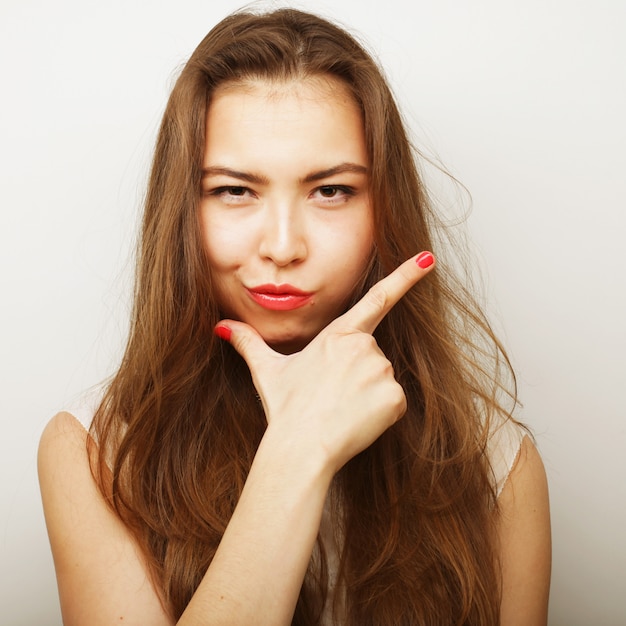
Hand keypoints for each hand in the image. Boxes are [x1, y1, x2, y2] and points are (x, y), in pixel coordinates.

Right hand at [215, 252, 434, 473]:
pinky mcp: (395, 398)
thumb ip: (248, 342)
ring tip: (341, 410)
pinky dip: (379, 414)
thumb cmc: (285, 408)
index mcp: (338, 335)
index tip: (427, 260)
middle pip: (371, 355)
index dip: (405, 277)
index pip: (377, 299)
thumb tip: (219, 326)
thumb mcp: (267, 370)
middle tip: (331, 396)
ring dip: (367, 393)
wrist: (300, 448)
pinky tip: (356, 421)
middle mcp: (365, 347)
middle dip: (356, 373)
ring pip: (382, 379)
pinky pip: (393, 403)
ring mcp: (382, 371)